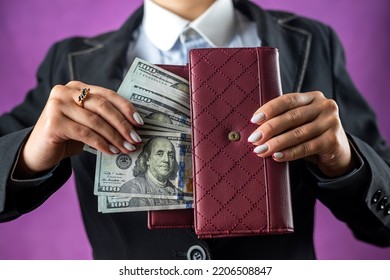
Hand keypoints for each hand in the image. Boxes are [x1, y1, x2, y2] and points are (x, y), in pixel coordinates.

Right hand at [17, 81, 143, 175]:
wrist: (38, 152)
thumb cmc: (67, 137)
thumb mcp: (87, 122)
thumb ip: (103, 117)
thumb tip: (134, 127)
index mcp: (77, 87)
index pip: (108, 94)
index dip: (126, 108)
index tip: (140, 123)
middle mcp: (65, 91)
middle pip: (103, 106)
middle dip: (123, 124)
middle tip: (136, 139)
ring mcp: (57, 105)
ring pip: (95, 121)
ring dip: (115, 137)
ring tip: (126, 148)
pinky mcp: (53, 122)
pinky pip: (85, 133)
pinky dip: (101, 144)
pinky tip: (111, 152)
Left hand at [248, 91, 356, 177]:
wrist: (337, 151)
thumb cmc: (310, 134)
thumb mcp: (299, 122)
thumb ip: (283, 119)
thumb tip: (255, 128)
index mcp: (313, 97)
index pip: (288, 100)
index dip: (269, 109)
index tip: (254, 120)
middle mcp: (325, 106)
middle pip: (292, 117)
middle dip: (269, 128)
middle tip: (254, 139)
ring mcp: (332, 123)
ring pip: (298, 134)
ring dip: (276, 143)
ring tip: (261, 150)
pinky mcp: (333, 141)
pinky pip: (306, 147)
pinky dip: (289, 153)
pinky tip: (276, 156)